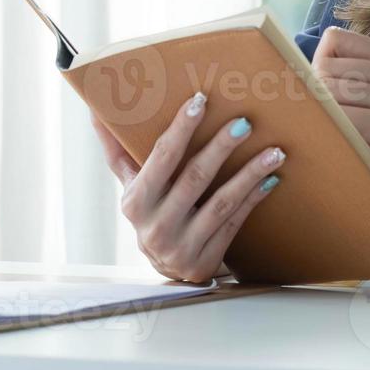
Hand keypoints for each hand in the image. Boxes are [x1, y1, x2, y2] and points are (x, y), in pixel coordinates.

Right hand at [89, 92, 286, 282]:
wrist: (164, 268)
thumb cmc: (149, 211)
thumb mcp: (130, 184)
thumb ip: (117, 150)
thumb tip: (95, 111)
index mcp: (135, 202)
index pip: (161, 158)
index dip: (181, 129)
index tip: (200, 101)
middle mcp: (156, 226)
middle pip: (194, 177)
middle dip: (221, 148)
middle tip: (244, 123)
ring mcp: (182, 247)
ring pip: (221, 202)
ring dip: (249, 174)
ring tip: (274, 152)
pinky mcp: (206, 260)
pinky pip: (235, 222)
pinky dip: (254, 198)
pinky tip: (271, 178)